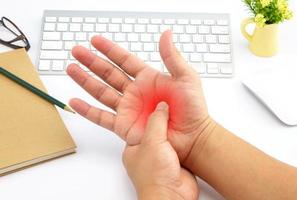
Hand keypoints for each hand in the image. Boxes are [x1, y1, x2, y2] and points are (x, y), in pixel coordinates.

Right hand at [67, 30, 212, 161]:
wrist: (192, 137)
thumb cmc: (193, 109)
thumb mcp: (186, 78)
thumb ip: (172, 57)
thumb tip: (166, 34)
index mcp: (148, 79)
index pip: (124, 60)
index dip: (109, 50)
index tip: (95, 41)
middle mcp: (135, 92)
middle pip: (108, 73)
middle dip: (91, 62)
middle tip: (77, 51)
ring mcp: (128, 109)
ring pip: (102, 92)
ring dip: (85, 81)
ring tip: (71, 69)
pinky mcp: (124, 125)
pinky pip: (102, 117)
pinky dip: (87, 110)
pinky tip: (75, 102)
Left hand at [123, 102, 198, 199]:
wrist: (172, 196)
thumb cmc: (154, 177)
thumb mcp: (152, 141)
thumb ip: (156, 122)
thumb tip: (161, 107)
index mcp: (133, 146)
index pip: (137, 123)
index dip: (145, 112)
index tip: (152, 101)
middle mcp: (146, 152)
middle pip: (153, 129)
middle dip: (160, 119)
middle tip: (167, 105)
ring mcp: (160, 157)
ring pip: (165, 136)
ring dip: (172, 128)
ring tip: (177, 114)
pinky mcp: (174, 161)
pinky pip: (177, 144)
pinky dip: (180, 137)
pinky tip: (185, 131)